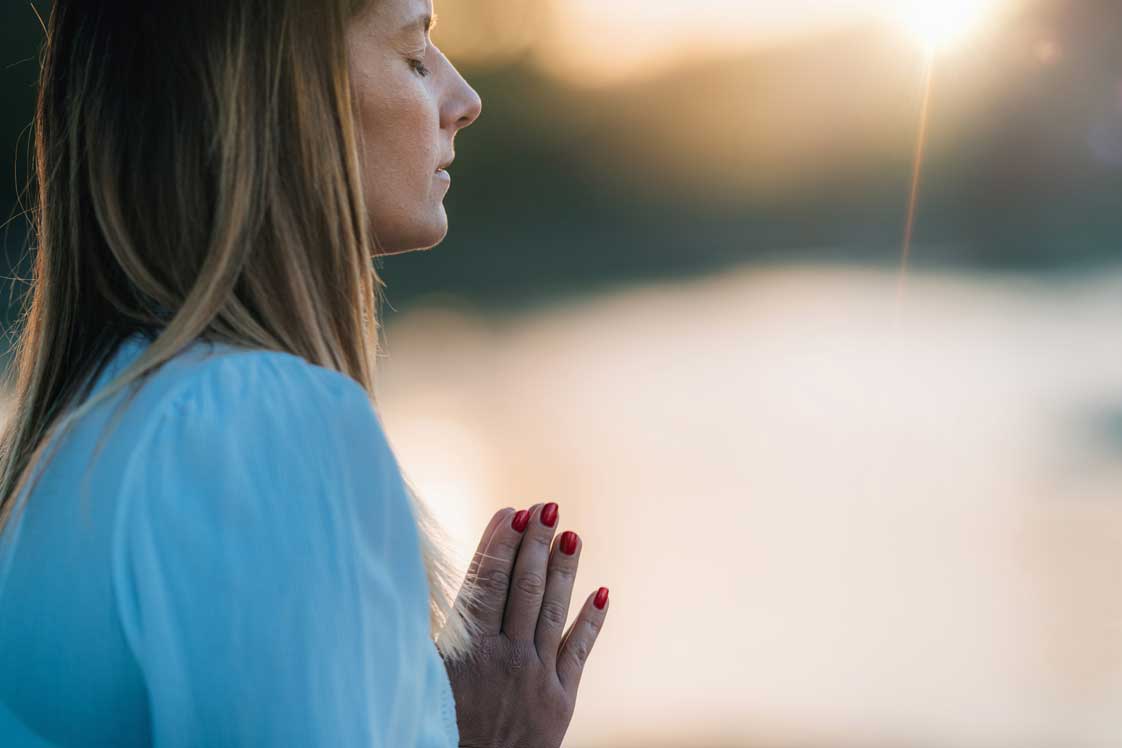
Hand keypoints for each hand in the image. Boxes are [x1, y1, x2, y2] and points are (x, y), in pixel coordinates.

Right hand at [441, 503, 608, 747]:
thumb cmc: (438, 725)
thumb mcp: (423, 676)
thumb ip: (434, 629)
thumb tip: (415, 583)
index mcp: (466, 649)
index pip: (486, 582)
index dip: (500, 543)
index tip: (512, 512)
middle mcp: (504, 657)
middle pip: (523, 587)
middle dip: (535, 544)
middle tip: (547, 508)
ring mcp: (536, 676)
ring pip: (552, 610)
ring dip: (563, 569)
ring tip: (572, 534)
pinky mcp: (560, 699)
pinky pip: (579, 651)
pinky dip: (590, 620)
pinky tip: (601, 591)